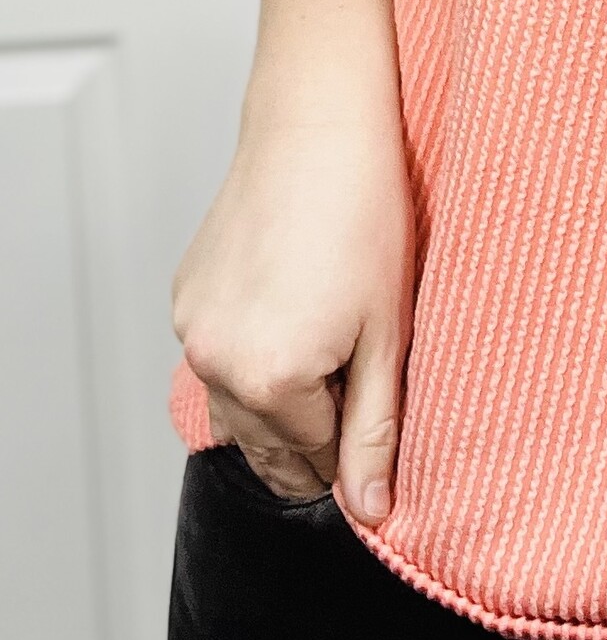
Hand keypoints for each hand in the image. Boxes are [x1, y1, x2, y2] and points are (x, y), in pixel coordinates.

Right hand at [172, 117, 413, 520]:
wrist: (319, 128)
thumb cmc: (365, 217)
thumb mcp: (388, 334)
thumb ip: (376, 431)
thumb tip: (369, 511)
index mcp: (272, 382)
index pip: (316, 459)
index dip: (353, 447)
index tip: (375, 420)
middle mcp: (217, 364)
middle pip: (267, 445)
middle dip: (312, 437)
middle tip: (356, 395)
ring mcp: (192, 329)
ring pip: (236, 406)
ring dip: (277, 403)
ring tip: (327, 353)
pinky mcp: (185, 296)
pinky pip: (216, 357)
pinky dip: (249, 358)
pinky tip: (290, 317)